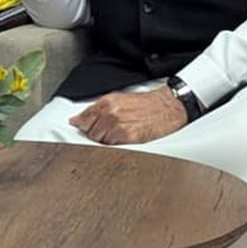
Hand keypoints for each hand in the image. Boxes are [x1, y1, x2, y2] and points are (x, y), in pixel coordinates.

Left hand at [69, 88, 186, 144]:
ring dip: (107, 141)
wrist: (167, 106)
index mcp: (107, 103)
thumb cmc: (147, 103)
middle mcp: (110, 114)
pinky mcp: (128, 138)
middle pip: (90, 133)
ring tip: (120, 134)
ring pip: (101, 142)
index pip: (83, 119)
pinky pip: (112, 148)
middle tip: (109, 131)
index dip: (81, 125)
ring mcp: (118, 127)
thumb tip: (81, 119)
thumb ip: (100, 109)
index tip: (79, 127)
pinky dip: (116, 146)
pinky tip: (125, 139)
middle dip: (96, 133)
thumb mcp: (120, 99)